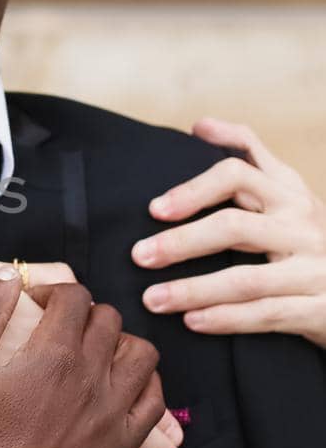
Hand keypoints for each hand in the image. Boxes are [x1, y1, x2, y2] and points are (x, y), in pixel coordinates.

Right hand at [0, 274, 162, 447]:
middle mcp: (92, 378)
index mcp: (53, 354)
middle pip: (110, 321)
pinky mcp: (119, 446)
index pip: (74, 297)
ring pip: (142, 356)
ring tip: (97, 350)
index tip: (38, 305)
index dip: (53, 292)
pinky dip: (144, 385)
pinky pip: (153, 403)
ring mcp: (112, 414)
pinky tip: (120, 385)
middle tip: (63, 327)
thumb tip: (7, 277)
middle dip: (86, 314)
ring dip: (121, 343)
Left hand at [134, 117, 325, 348]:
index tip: (154, 208)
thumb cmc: (310, 241)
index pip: (237, 174)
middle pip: (235, 226)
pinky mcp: (321, 310)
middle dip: (181, 242)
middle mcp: (304, 226)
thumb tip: (200, 125)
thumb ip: (251, 156)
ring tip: (153, 299)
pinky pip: (266, 314)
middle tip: (139, 256)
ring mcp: (315, 269)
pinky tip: (193, 322)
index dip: (193, 189)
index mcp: (291, 194)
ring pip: (245, 278)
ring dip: (193, 290)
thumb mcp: (290, 192)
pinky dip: (226, 319)